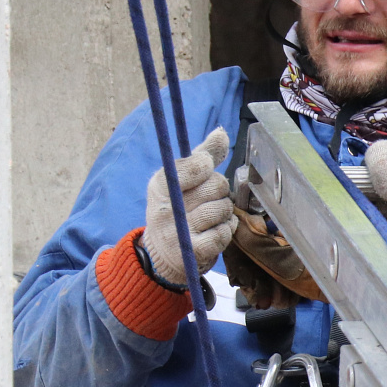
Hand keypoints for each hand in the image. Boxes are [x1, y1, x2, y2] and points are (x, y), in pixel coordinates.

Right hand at [140, 127, 235, 286]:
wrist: (164, 254)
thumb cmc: (178, 210)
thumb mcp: (182, 181)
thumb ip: (202, 156)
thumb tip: (221, 132)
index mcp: (160, 185)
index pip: (199, 164)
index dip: (208, 166)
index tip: (203, 171)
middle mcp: (165, 209)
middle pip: (218, 185)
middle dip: (219, 192)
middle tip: (204, 200)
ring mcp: (178, 232)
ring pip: (224, 208)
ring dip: (223, 212)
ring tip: (207, 218)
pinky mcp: (193, 252)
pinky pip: (225, 232)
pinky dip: (225, 230)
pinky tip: (212, 232)